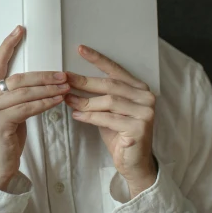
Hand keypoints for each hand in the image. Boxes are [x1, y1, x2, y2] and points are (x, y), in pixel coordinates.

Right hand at [0, 25, 70, 190]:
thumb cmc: (5, 137)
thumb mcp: (9, 111)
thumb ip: (16, 94)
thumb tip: (40, 79)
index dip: (8, 45)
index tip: (19, 30)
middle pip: (18, 78)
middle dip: (43, 75)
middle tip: (62, 74)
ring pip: (24, 92)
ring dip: (48, 89)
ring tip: (66, 87)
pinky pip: (27, 108)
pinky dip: (45, 103)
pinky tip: (58, 101)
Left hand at [65, 45, 157, 197]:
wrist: (133, 163)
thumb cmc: (119, 134)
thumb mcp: (108, 111)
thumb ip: (98, 96)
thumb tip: (71, 82)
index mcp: (139, 89)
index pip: (116, 70)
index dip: (98, 59)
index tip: (80, 49)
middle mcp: (146, 97)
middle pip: (110, 85)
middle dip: (84, 81)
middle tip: (64, 79)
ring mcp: (145, 112)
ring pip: (108, 101)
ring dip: (85, 101)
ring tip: (68, 100)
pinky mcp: (140, 127)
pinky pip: (108, 118)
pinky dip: (90, 116)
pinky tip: (77, 115)